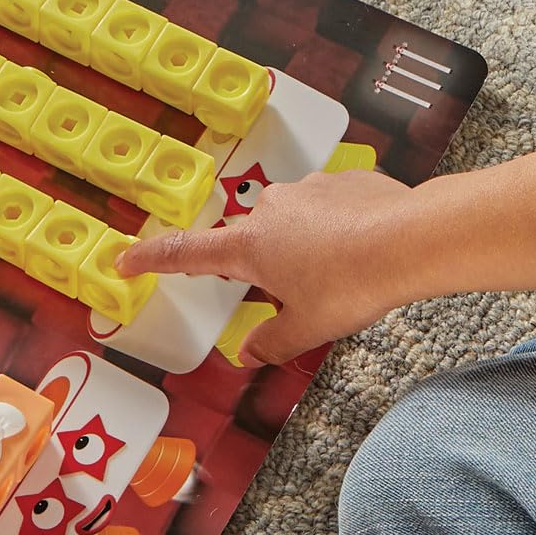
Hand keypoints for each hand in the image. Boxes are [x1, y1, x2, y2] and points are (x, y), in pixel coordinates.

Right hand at [117, 167, 420, 363]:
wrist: (410, 240)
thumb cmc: (353, 283)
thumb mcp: (307, 328)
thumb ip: (272, 342)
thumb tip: (249, 354)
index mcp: (249, 247)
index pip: (185, 253)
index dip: (151, 258)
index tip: (125, 258)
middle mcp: (270, 209)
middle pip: (250, 243)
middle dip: (266, 269)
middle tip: (299, 296)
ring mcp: (306, 190)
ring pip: (291, 223)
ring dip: (304, 247)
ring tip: (339, 275)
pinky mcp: (341, 180)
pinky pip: (327, 208)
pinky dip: (335, 229)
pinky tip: (360, 250)